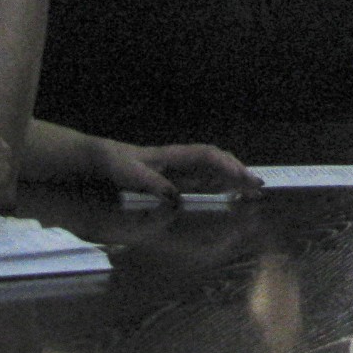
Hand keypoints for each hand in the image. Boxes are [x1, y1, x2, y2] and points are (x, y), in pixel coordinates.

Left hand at [89, 139, 260, 198]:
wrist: (93, 158)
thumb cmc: (109, 163)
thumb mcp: (124, 171)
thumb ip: (148, 181)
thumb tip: (175, 196)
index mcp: (170, 156)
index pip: (205, 156)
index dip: (226, 166)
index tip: (243, 178)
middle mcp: (177, 161)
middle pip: (215, 160)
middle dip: (238, 171)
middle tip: (259, 186)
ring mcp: (174, 170)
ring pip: (210, 170)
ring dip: (231, 179)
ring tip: (251, 190)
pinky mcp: (169, 180)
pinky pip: (199, 180)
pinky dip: (217, 186)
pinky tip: (225, 194)